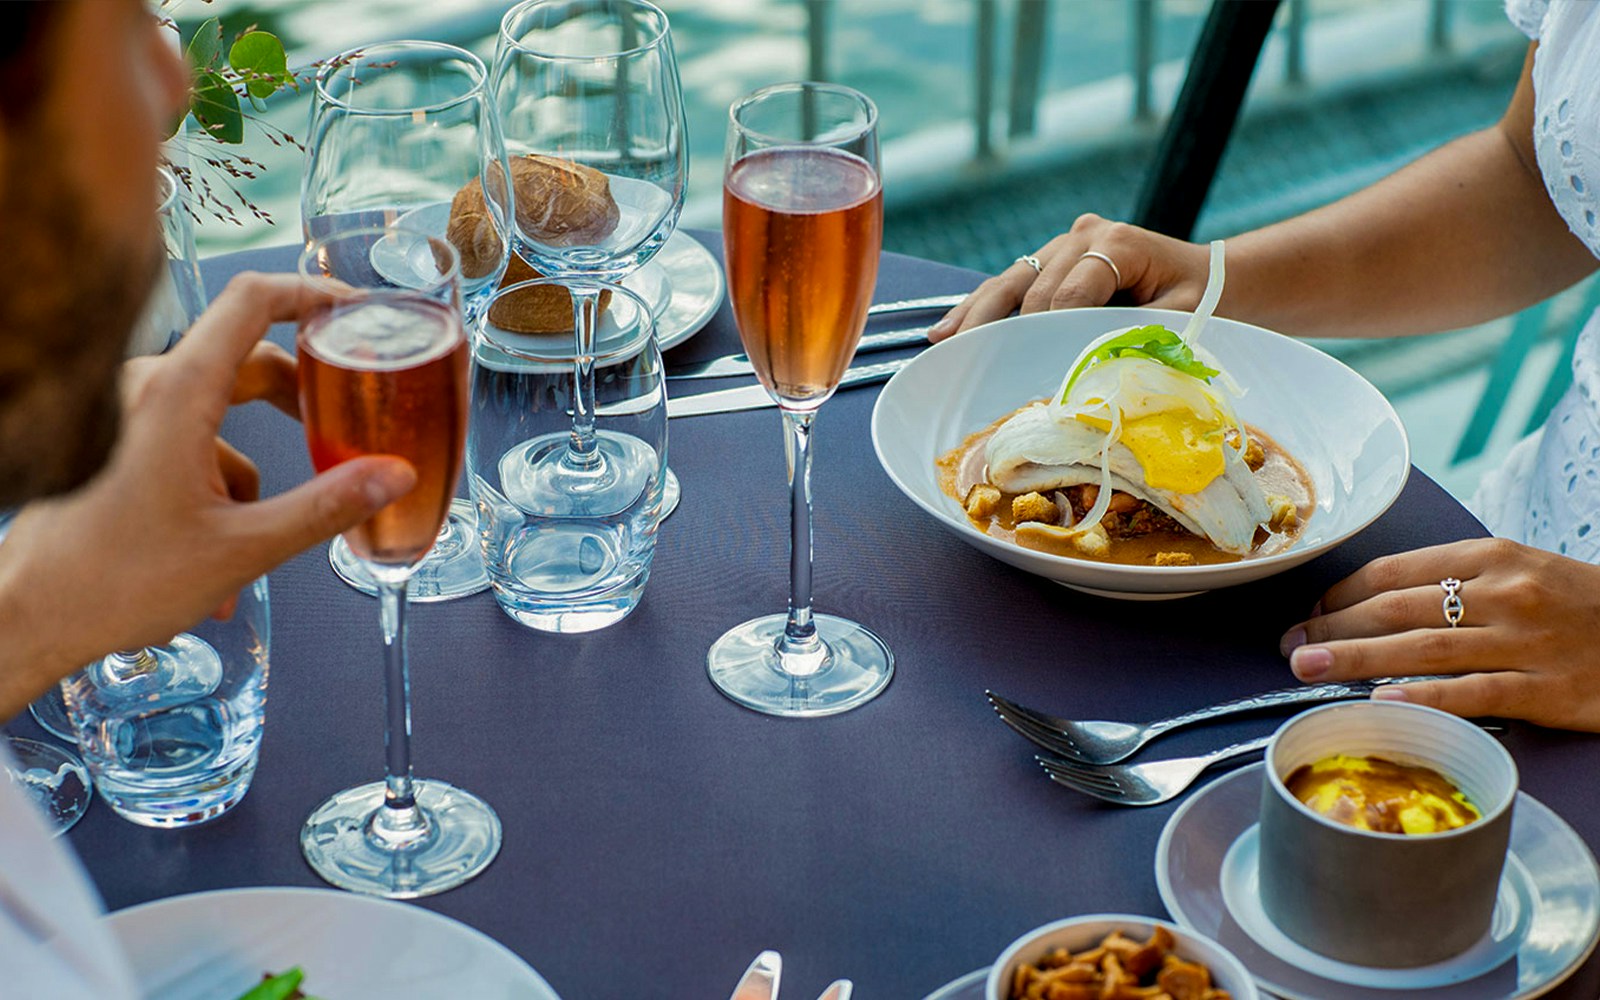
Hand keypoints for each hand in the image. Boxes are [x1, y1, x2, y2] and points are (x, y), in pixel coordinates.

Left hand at [0, 272, 416, 715]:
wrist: (31, 615)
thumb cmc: (116, 581)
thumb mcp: (243, 547)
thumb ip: (327, 506)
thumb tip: (392, 474)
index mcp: (177, 392)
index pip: (253, 301)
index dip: (311, 294)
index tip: (354, 311)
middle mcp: (145, 388)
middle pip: (245, 360)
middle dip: (300, 398)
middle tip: (344, 424)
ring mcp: (122, 414)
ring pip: (216, 413)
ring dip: (253, 466)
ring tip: (269, 528)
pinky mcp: (112, 444)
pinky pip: (184, 444)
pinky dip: (215, 486)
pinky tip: (221, 554)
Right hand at [928, 214, 1211, 341]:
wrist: (1215, 278)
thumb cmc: (1204, 300)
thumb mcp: (1183, 318)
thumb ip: (1139, 334)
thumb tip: (1093, 364)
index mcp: (1118, 243)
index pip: (1071, 290)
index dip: (1053, 327)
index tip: (1038, 364)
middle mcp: (1084, 236)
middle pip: (1032, 284)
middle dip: (1004, 326)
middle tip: (974, 363)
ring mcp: (1063, 245)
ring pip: (1010, 281)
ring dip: (976, 314)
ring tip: (944, 342)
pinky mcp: (1051, 260)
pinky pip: (1010, 284)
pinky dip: (980, 308)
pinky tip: (947, 329)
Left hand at [1279, 538, 1599, 730]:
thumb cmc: (1578, 606)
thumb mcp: (1520, 572)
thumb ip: (1454, 584)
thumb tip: (1375, 604)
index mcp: (1488, 557)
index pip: (1392, 573)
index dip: (1339, 595)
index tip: (1307, 615)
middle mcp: (1502, 591)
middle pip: (1395, 609)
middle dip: (1331, 628)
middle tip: (1288, 647)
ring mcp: (1524, 640)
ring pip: (1423, 648)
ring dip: (1355, 658)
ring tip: (1306, 670)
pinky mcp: (1548, 688)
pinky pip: (1474, 692)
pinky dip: (1425, 697)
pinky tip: (1382, 703)